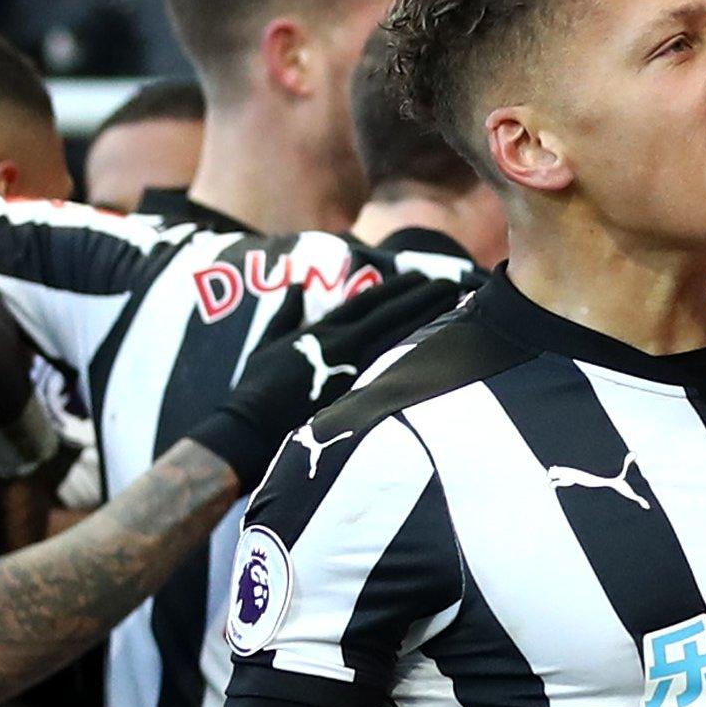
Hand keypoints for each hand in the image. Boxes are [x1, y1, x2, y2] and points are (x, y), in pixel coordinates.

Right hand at [188, 273, 468, 488]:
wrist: (250, 429)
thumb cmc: (254, 390)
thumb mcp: (266, 344)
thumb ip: (286, 314)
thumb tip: (298, 287)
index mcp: (321, 332)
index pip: (368, 303)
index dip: (396, 288)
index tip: (420, 276)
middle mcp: (342, 346)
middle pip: (392, 316)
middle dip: (423, 298)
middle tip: (452, 284)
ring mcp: (353, 371)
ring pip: (400, 338)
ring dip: (429, 320)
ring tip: (455, 307)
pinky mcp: (358, 396)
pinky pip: (396, 371)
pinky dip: (420, 355)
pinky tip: (442, 347)